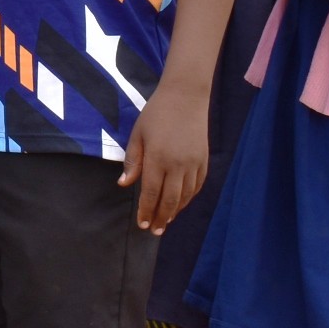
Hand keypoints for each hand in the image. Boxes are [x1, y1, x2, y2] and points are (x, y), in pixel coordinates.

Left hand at [120, 83, 209, 233]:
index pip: (152, 193)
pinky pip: (197, 186)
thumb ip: (133, 161)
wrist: (186, 97)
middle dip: (161, 218)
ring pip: (185, 196)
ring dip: (175, 211)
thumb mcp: (138, 134)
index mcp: (158, 158)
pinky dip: (188, 199)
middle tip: (154, 231)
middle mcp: (178, 164)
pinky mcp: (204, 160)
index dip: (146, 210)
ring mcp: (194, 163)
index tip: (142, 224)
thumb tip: (124, 184)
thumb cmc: (156, 114)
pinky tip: (180, 205)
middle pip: (170, 200)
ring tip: (165, 222)